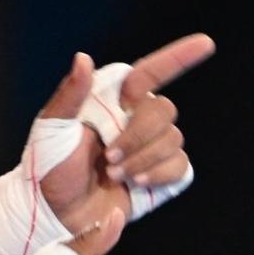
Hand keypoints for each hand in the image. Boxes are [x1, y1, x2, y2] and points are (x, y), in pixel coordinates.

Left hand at [39, 34, 214, 233]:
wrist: (55, 211)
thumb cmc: (48, 166)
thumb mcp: (51, 127)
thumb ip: (70, 94)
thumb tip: (84, 58)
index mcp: (114, 100)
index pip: (151, 72)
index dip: (180, 56)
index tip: (206, 43)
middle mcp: (136, 119)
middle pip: (164, 110)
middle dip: (138, 136)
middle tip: (109, 158)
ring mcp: (150, 148)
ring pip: (173, 139)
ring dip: (143, 159)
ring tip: (114, 175)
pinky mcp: (160, 175)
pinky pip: (180, 165)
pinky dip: (160, 174)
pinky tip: (137, 183)